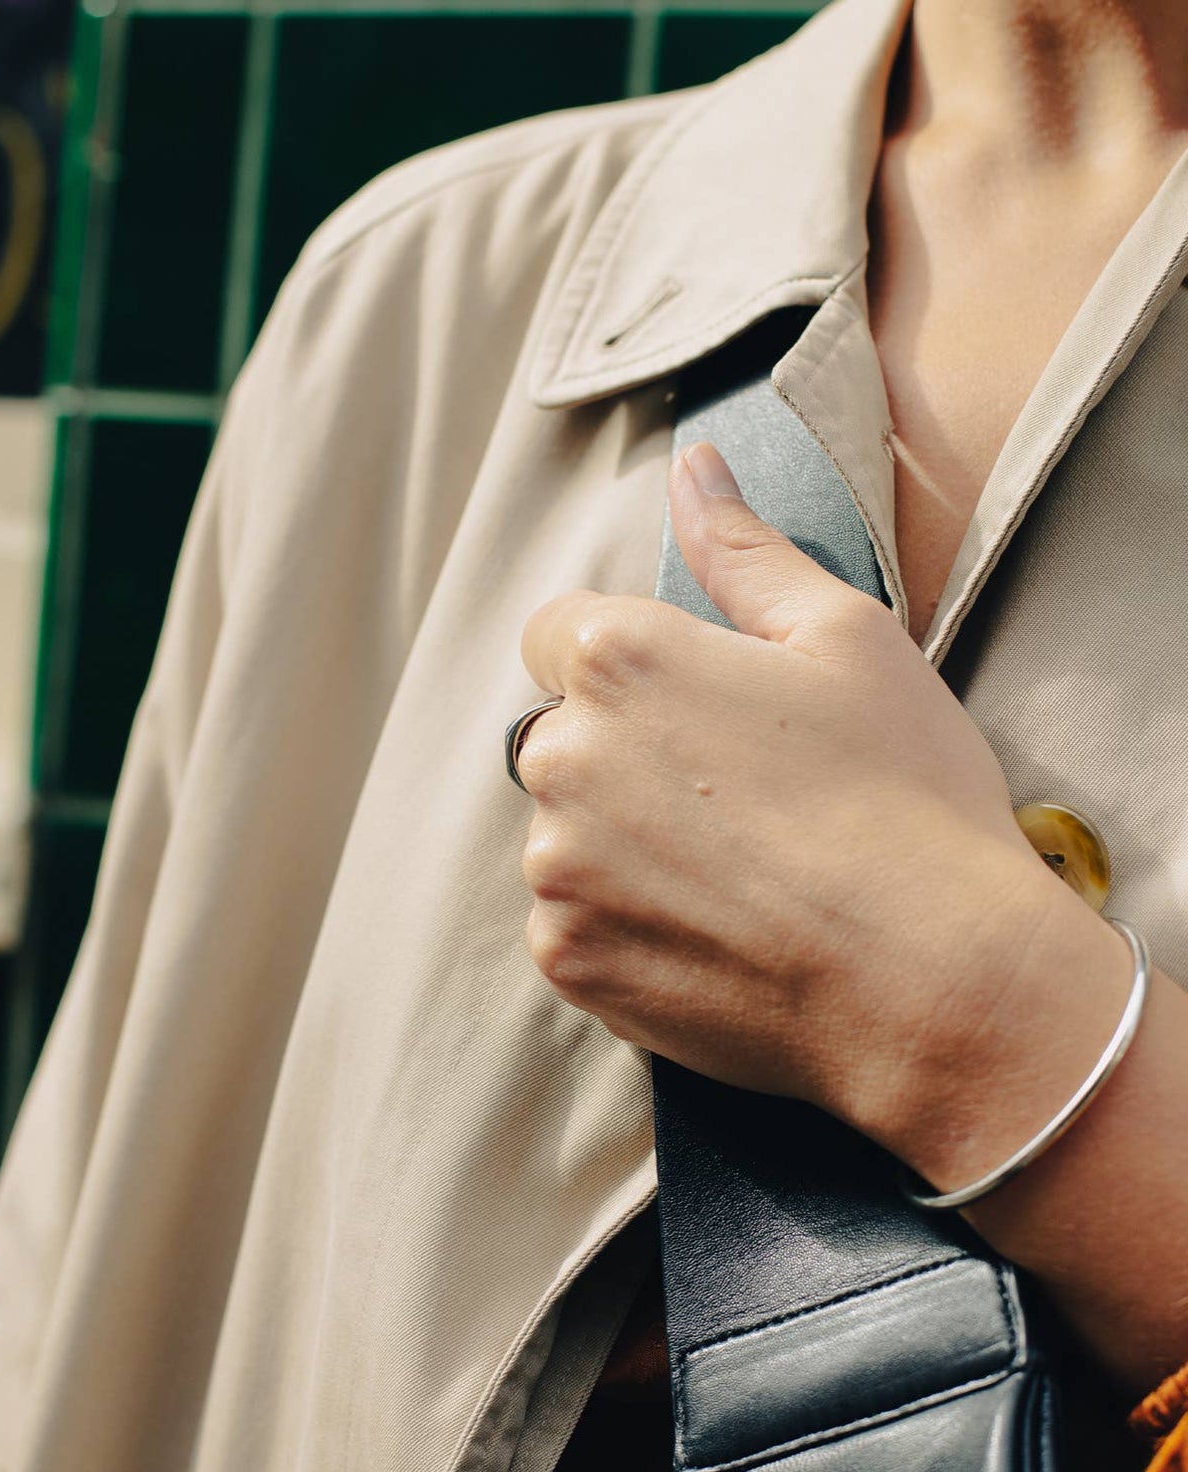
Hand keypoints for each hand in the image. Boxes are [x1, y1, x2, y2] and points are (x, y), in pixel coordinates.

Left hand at [517, 441, 1115, 1175]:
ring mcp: (557, 871)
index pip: (559, 633)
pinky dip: (627, 926)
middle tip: (743, 801)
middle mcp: (563, 760)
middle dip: (627, 756)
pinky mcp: (569, 962)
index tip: (700, 709)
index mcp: (621, 660)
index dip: (631, 665)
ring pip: (568, 837)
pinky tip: (719, 934)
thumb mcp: (847, 641)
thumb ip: (746, 551)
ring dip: (623, 846)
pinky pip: (575, 924)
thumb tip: (693, 469)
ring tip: (741, 876)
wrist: (936, 981)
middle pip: (563, 739)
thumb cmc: (906, 796)